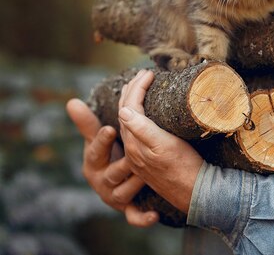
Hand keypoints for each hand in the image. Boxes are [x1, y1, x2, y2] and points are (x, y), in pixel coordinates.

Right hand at [66, 98, 158, 226]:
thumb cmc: (106, 156)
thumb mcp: (96, 140)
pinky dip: (143, 218)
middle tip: (133, 155)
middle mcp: (101, 182)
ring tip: (146, 176)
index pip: (95, 152)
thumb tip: (71, 102)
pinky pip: (134, 216)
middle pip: (112, 173)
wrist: (115, 183)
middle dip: (123, 164)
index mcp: (93, 163)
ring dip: (135, 185)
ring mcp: (114, 196)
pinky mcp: (127, 209)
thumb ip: (87, 123)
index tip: (110, 129)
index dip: (101, 142)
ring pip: (124, 192)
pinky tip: (155, 215)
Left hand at [118, 69, 203, 213]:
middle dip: (131, 91)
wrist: (195, 192)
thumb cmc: (184, 168)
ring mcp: (140, 155)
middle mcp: (134, 149)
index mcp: (135, 143)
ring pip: (130, 122)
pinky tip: (145, 114)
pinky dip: (138, 115)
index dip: (137, 88)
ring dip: (133, 101)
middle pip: (126, 113)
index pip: (129, 107)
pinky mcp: (149, 159)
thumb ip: (143, 130)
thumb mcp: (165, 146)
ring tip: (140, 88)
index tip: (148, 73)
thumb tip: (124, 110)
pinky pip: (137, 131)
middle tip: (142, 74)